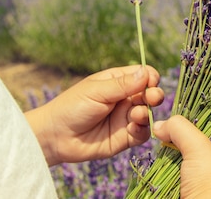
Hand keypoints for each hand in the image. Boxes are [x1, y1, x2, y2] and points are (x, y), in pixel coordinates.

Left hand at [25, 65, 162, 165]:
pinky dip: (142, 131)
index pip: (143, 75)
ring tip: (134, 115)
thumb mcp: (97, 91)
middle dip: (154, 95)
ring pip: (148, 114)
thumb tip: (146, 72)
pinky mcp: (125, 138)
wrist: (56, 137)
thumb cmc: (72, 107)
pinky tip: (132, 129)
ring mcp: (125, 118)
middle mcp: (124, 99)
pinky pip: (142, 134)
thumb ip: (122, 84)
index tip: (150, 82)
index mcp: (117, 82)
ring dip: (146, 113)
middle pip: (150, 94)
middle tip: (152, 98)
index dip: (150, 78)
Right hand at [153, 115, 210, 198]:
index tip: (160, 132)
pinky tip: (146, 185)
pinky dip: (150, 189)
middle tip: (153, 152)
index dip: (178, 137)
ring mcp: (190, 195)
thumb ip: (183, 130)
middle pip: (177, 161)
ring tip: (148, 171)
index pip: (196, 144)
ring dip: (154, 176)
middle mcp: (208, 182)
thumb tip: (160, 125)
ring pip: (164, 179)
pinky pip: (157, 192)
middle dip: (163, 158)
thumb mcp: (201, 151)